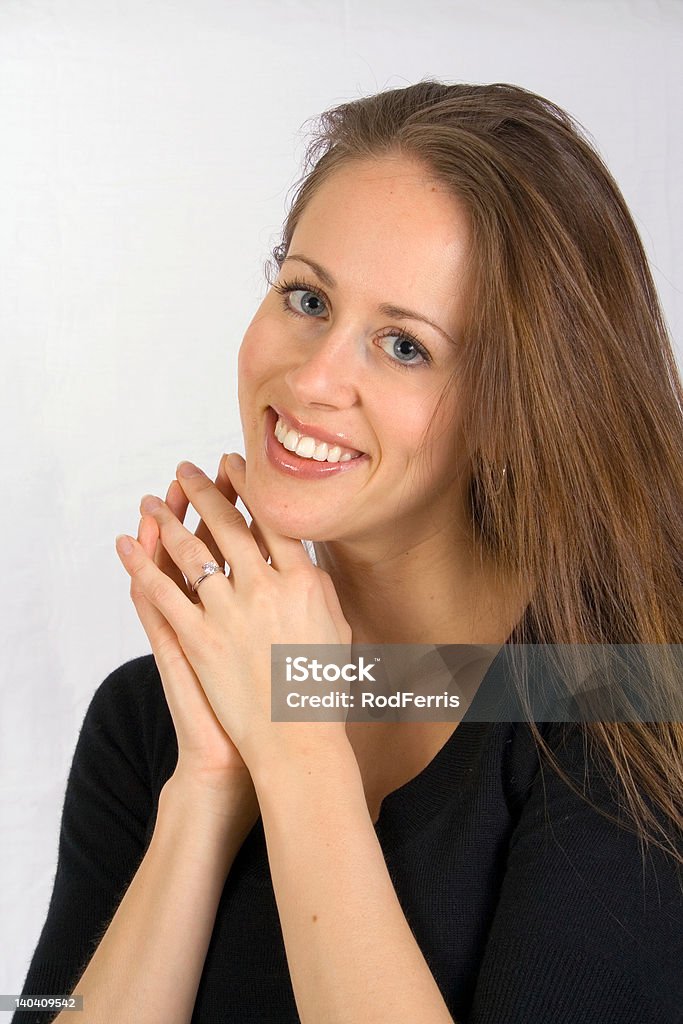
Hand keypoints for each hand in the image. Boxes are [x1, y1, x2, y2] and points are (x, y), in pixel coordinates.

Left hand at [116, 454, 351, 778]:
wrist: (297, 741)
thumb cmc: (321, 692)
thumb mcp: (336, 629)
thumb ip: (317, 588)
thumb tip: (303, 557)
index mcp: (305, 581)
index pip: (274, 520)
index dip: (251, 488)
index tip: (235, 465)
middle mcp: (266, 587)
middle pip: (229, 524)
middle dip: (204, 490)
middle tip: (186, 469)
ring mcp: (229, 611)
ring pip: (192, 550)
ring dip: (168, 518)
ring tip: (152, 499)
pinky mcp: (198, 638)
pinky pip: (162, 592)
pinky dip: (140, 564)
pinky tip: (126, 544)